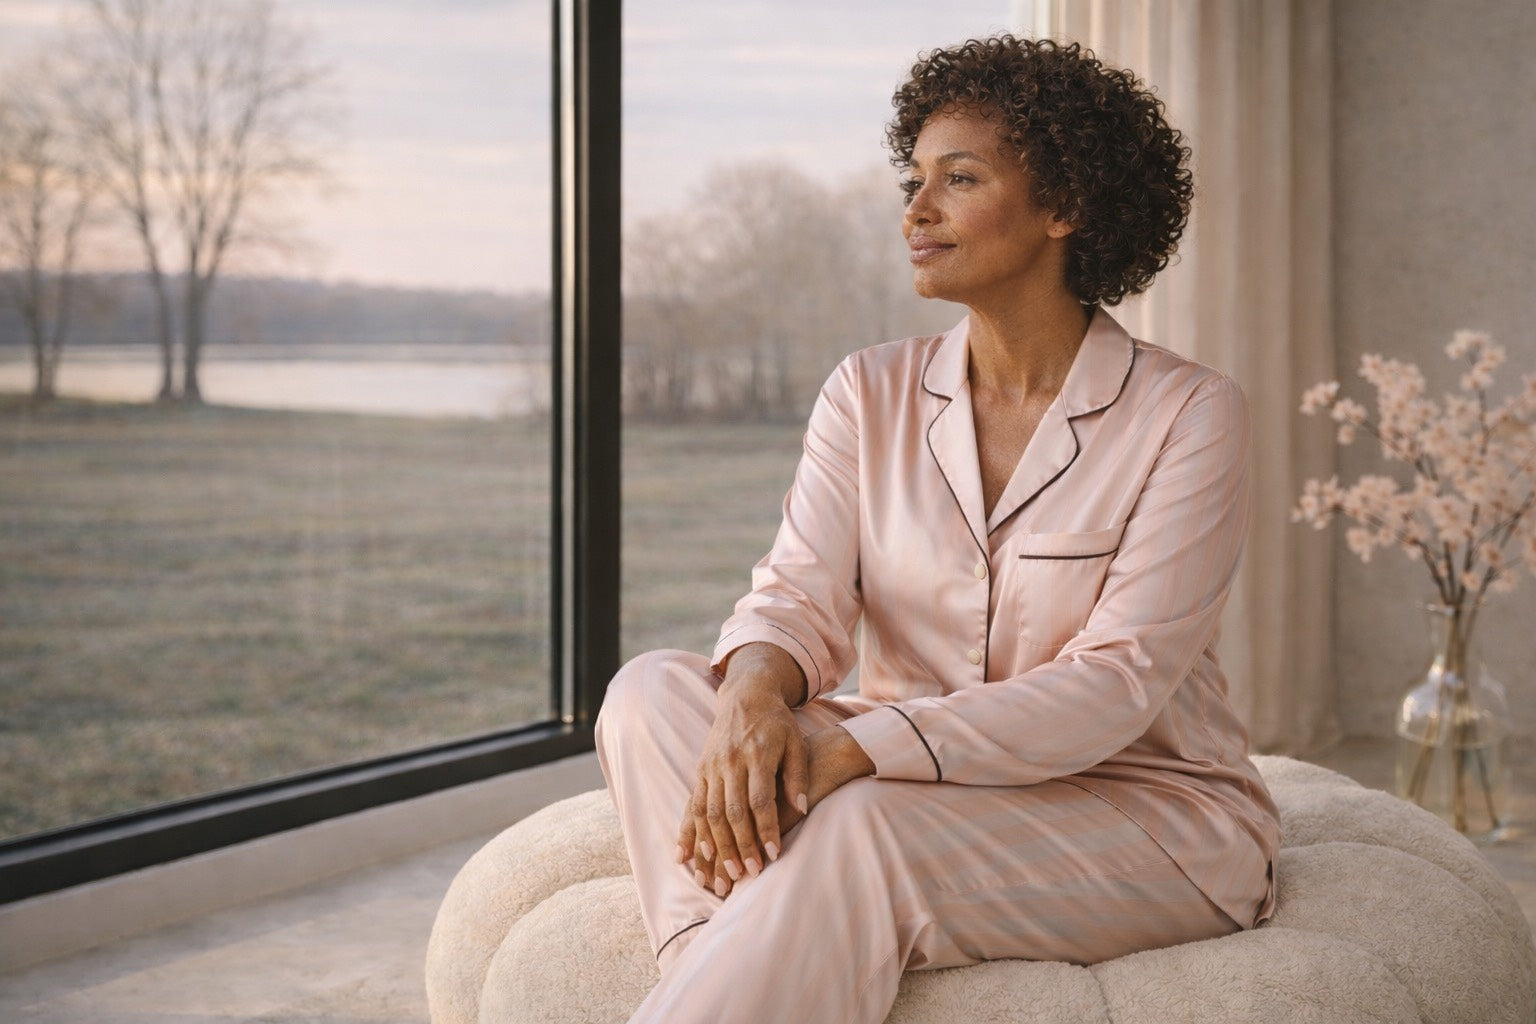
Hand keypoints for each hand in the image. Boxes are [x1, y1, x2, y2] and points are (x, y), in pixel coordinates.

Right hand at [682, 719, 875, 898]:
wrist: (747, 694)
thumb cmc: (778, 723)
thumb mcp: (796, 743)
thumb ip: (797, 776)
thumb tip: (801, 809)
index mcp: (756, 755)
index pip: (760, 800)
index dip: (766, 829)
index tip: (774, 855)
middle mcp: (730, 762)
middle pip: (732, 811)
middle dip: (740, 846)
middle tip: (750, 874)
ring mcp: (711, 766)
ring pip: (709, 813)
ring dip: (715, 846)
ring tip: (724, 875)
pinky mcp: (701, 770)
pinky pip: (692, 806)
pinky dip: (689, 833)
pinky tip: (688, 856)